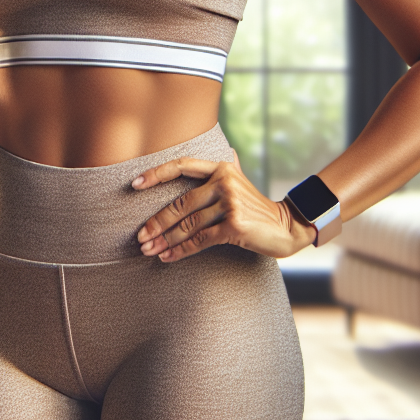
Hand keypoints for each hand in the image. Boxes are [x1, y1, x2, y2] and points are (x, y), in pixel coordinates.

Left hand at [133, 156, 315, 261]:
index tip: (134, 184)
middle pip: (180, 203)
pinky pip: (200, 240)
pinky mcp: (234, 224)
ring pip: (188, 225)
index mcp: (221, 167)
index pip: (182, 165)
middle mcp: (224, 181)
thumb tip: (213, 162)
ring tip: (148, 250)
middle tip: (140, 236)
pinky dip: (180, 250)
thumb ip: (223, 173)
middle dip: (157, 222)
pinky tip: (167, 257)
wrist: (286, 227)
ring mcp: (229, 202)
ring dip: (165, 240)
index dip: (156, 174)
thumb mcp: (239, 183)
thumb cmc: (256, 208)